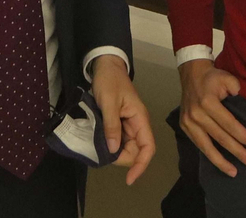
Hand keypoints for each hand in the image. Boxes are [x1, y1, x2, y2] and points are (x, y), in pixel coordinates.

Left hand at [90, 56, 155, 184]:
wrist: (105, 66)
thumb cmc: (110, 81)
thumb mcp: (108, 102)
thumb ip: (111, 126)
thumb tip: (113, 149)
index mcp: (140, 118)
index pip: (148, 147)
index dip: (141, 165)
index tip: (129, 179)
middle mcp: (137, 124)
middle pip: (135, 151)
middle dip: (121, 158)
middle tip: (101, 153)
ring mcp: (128, 124)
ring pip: (125, 147)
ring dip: (114, 152)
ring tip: (98, 146)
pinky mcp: (119, 123)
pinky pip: (118, 140)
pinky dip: (110, 144)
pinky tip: (99, 142)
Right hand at [178, 59, 245, 176]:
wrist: (191, 74)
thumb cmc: (213, 77)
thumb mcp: (228, 78)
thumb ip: (237, 91)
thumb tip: (243, 110)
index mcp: (208, 102)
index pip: (229, 124)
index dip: (243, 135)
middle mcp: (196, 115)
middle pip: (220, 138)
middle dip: (237, 151)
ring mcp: (188, 122)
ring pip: (206, 146)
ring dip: (221, 161)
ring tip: (233, 172)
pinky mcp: (184, 127)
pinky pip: (198, 144)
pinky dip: (209, 155)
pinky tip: (219, 163)